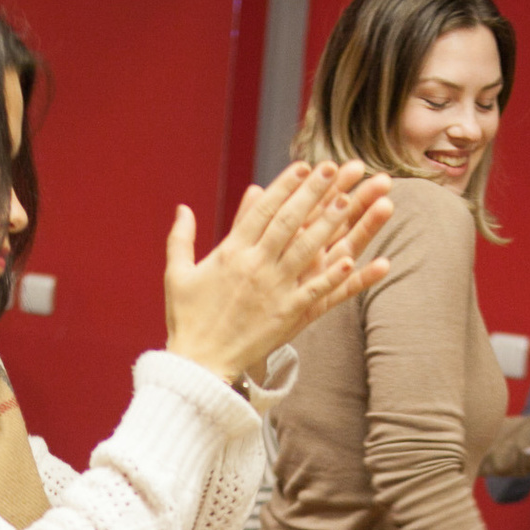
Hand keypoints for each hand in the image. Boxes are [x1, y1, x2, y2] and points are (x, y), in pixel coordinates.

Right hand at [165, 161, 392, 382]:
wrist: (197, 364)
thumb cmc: (186, 319)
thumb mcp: (177, 274)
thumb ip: (181, 238)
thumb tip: (182, 208)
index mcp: (229, 253)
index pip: (262, 211)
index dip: (284, 186)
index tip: (304, 165)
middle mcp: (254, 266)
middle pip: (288, 221)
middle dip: (312, 192)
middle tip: (336, 167)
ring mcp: (272, 290)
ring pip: (305, 249)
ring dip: (329, 223)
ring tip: (350, 199)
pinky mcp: (286, 316)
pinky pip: (314, 291)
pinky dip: (332, 275)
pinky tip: (352, 259)